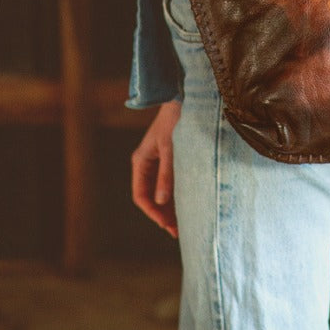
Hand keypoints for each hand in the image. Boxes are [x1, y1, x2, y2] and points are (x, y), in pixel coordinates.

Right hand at [131, 100, 182, 235]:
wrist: (184, 98)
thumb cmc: (176, 120)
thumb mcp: (172, 148)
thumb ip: (167, 174)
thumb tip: (161, 202)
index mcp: (141, 162)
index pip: (140, 195)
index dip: (152, 212)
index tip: (166, 224)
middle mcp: (147, 164)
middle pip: (151, 196)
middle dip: (162, 214)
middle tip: (177, 231)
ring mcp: (158, 162)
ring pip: (160, 192)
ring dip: (170, 207)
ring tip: (184, 224)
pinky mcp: (170, 160)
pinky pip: (170, 183)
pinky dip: (177, 195)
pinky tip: (188, 205)